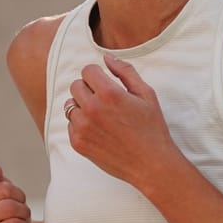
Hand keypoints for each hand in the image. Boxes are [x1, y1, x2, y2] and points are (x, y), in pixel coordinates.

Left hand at [65, 58, 181, 190]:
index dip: (97, 75)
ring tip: (102, 117)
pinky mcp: (78, 143)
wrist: (151, 165)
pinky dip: (81, 125)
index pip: (87, 70)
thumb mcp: (146, 94)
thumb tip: (107, 58)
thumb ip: (125, 71)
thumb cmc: (152, 128)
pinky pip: (70, 124)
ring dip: (83, 107)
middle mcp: (92, 109)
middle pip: (75, 86)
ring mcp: (82, 127)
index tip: (105, 83)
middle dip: (88, 89)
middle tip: (106, 101)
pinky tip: (100, 131)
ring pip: (70, 105)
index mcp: (109, 94)